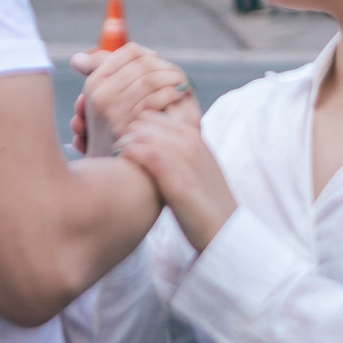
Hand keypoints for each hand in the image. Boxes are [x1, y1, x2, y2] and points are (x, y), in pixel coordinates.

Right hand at [72, 44, 197, 157]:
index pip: (129, 52)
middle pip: (143, 64)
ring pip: (151, 78)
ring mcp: (115, 110)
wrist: (119, 169)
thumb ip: (100, 76)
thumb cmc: (114, 132)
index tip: (160, 64)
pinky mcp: (131, 124)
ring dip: (173, 77)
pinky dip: (173, 92)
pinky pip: (157, 98)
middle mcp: (101, 94)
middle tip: (178, 72)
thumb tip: (78, 59)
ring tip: (183, 81)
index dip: (150, 54)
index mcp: (95, 83)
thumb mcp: (102, 103)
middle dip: (165, 65)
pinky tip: (182, 93)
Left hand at [117, 108, 237, 251]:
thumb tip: (150, 148)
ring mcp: (182, 155)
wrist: (224, 226)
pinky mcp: (173, 176)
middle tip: (118, 152)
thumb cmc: (206, 201)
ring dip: (124, 144)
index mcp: (194, 135)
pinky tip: (124, 165)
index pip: (153, 115)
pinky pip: (142, 152)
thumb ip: (178, 152)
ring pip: (139, 134)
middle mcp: (189, 140)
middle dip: (127, 134)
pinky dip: (129, 155)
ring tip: (118, 159)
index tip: (128, 143)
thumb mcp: (197, 166)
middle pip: (143, 122)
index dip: (136, 128)